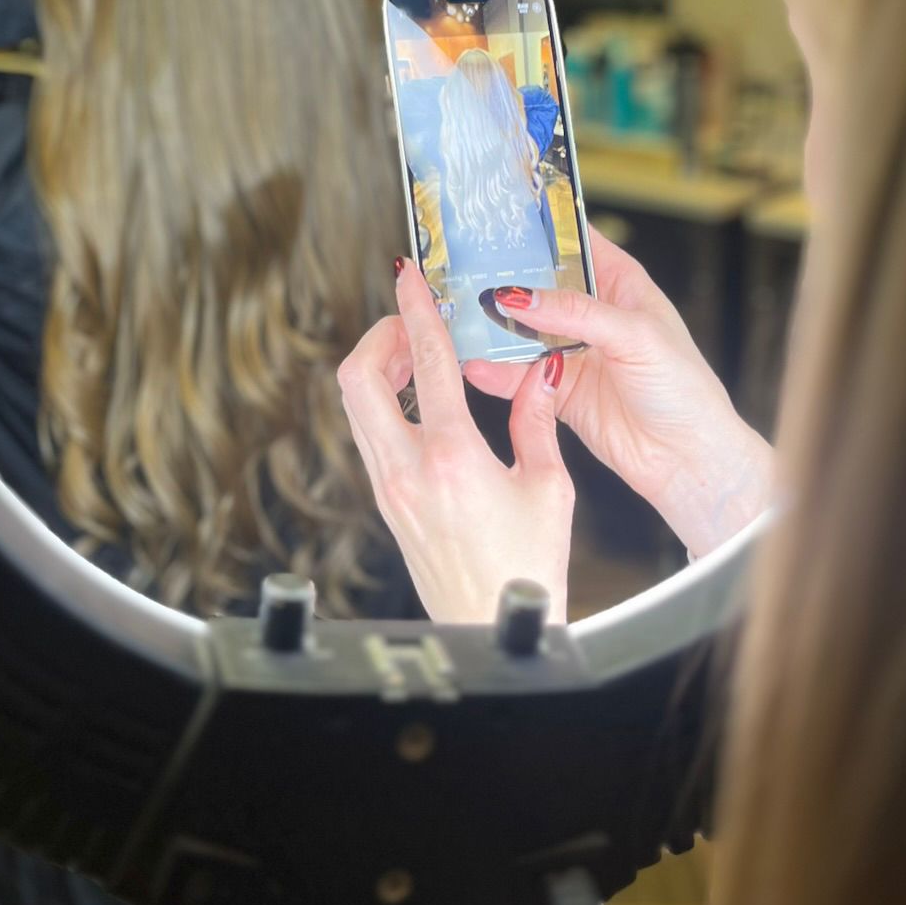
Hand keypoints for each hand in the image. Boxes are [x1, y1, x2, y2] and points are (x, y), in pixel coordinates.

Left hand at [338, 259, 574, 623]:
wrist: (492, 628)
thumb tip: (541, 369)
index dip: (417, 311)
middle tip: (412, 321)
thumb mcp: (550, 487)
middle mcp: (408, 469)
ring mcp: (388, 488)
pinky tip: (417, 397)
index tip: (410, 277)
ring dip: (379, 367)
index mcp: (453, 458)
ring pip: (356, 405)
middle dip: (380, 336)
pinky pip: (368, 433)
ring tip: (417, 354)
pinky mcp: (386, 502)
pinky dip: (383, 400)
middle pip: (359, 378)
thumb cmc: (528, 567)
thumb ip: (538, 420)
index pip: (426, 364)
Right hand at [469, 225, 774, 558]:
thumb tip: (519, 296)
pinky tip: (476, 365)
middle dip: (502, 277)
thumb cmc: (684, 388)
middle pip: (537, 283)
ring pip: (521, 329)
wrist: (687, 459)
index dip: (538, 226)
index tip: (496, 214)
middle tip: (459, 268)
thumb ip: (575, 312)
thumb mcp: (635, 335)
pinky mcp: (557, 389)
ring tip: (457, 318)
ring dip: (493, 326)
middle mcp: (591, 312)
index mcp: (618, 281)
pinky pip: (518, 375)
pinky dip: (496, 371)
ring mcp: (571, 351)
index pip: (572, 240)